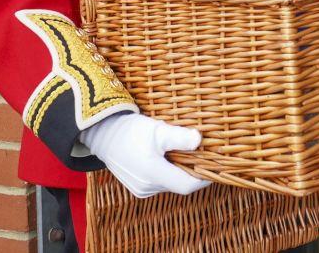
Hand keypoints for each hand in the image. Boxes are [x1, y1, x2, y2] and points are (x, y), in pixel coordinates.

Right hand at [79, 112, 210, 197]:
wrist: (103, 133)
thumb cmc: (130, 130)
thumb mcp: (157, 130)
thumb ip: (179, 137)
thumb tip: (199, 141)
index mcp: (153, 174)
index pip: (187, 185)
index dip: (204, 178)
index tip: (215, 167)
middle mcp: (147, 187)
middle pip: (179, 184)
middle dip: (192, 172)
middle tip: (203, 155)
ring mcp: (141, 189)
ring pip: (169, 183)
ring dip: (179, 171)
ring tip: (184, 153)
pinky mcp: (137, 186)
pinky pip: (159, 182)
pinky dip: (167, 173)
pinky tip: (168, 158)